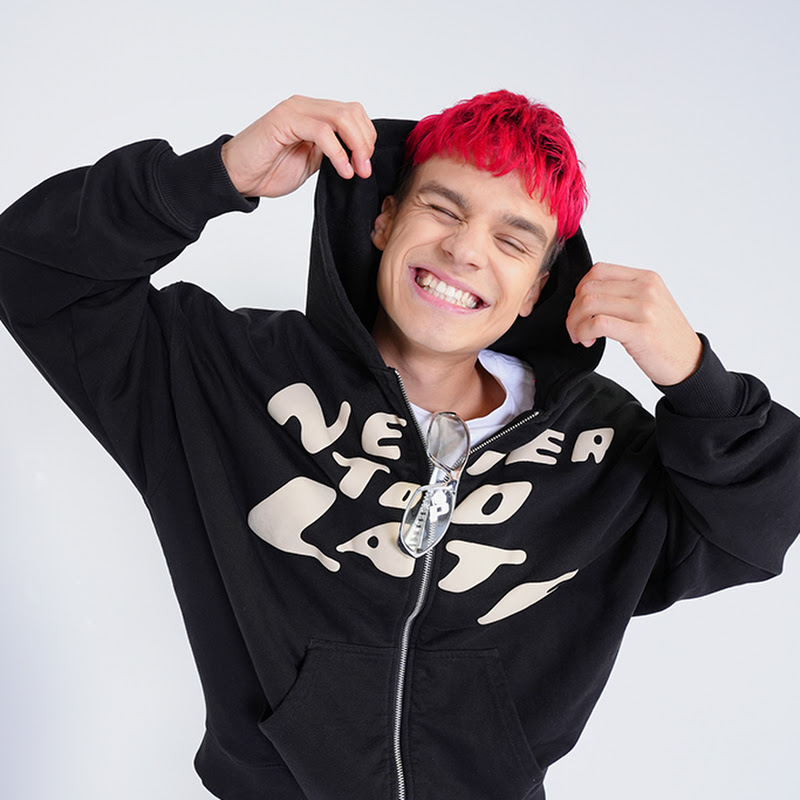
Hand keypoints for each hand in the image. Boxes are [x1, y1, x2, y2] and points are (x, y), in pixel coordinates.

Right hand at [220, 95, 376, 197]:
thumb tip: (359, 156)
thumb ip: (332, 153)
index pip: (353, 113)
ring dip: (355, 146)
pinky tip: (342, 170)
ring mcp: (294, 111)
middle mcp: (305, 107)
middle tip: (365, 169)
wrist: (237, 177)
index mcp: (314, 114)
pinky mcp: (283, 121)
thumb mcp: (311, 162)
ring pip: (340, 117)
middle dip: (365, 142)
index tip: (366, 165)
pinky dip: (337, 152)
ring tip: (356, 170)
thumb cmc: (269, 170)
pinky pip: (321, 131)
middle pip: (351, 112)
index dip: (366, 137)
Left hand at [566, 262, 702, 385]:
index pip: (599, 270)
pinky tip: (587, 341)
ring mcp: (644, 309)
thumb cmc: (664, 335)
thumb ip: (623, 293)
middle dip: (573, 310)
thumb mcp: (649, 303)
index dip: (580, 290)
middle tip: (574, 328)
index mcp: (646, 278)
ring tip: (580, 336)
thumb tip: (586, 294)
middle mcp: (646, 289)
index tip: (579, 308)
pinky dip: (584, 332)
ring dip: (575, 323)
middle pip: (589, 288)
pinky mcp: (640, 332)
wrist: (688, 361)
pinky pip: (598, 323)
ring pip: (590, 303)